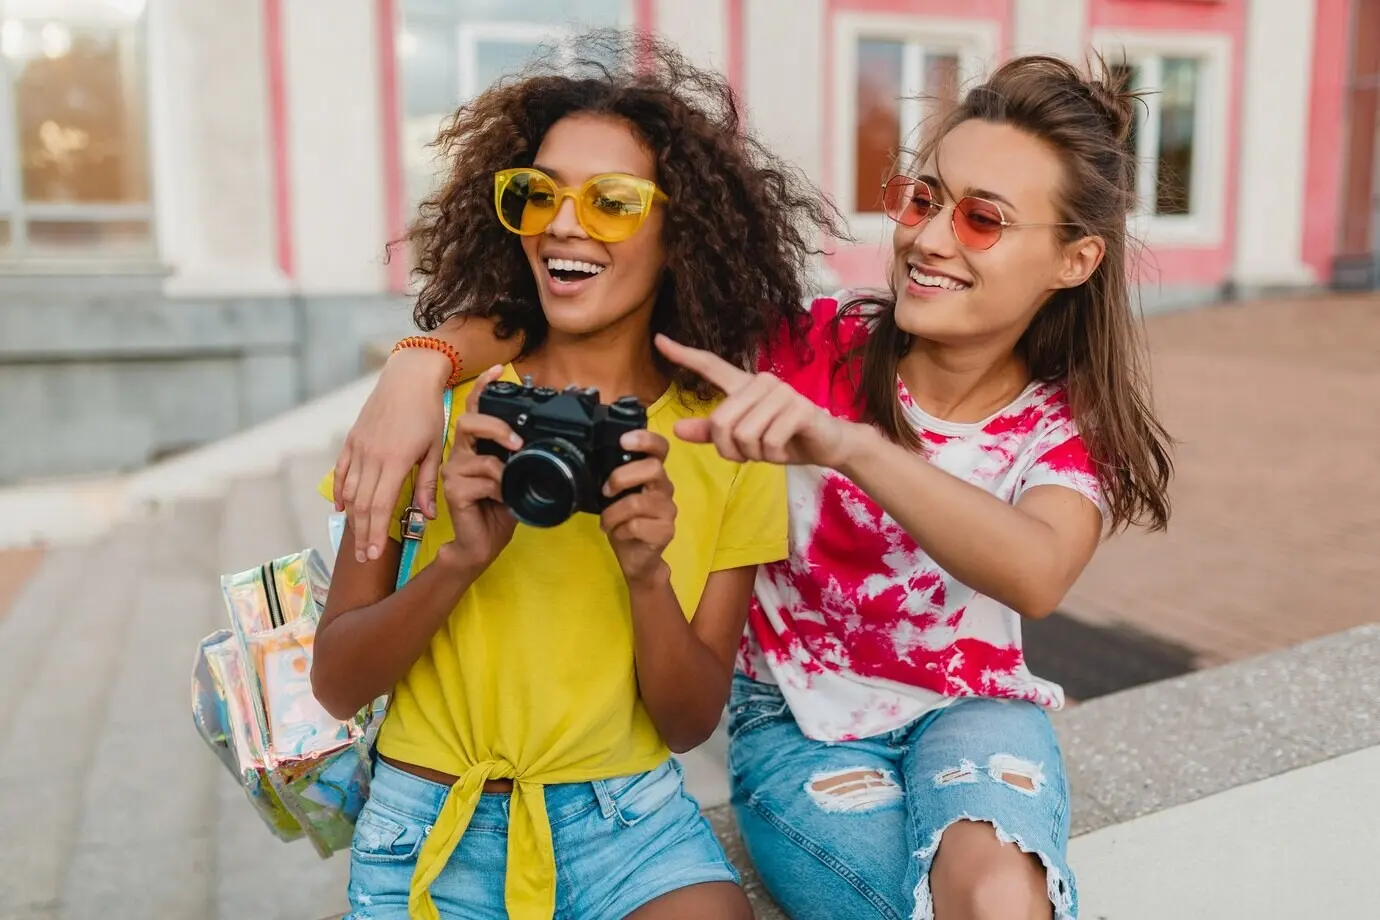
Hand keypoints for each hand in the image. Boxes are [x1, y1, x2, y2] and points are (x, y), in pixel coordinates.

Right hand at [335, 347, 450, 562]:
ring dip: (352, 518)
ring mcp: (359, 447)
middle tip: (365, 558)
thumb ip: (428, 483)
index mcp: (394, 460)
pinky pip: (342, 471)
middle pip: (361, 505)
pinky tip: (342, 509)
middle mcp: (371, 456)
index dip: (375, 533)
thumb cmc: (428, 411)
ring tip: (357, 540)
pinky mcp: (352, 440)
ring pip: (350, 491)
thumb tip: (427, 516)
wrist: (408, 377)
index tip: (374, 554)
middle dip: (363, 534)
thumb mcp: (435, 448)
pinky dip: (340, 492)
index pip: (379, 506)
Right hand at [439, 366, 522, 572]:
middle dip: (496, 426)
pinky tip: (502, 499)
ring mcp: (453, 470)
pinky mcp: (453, 489)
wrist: (483, 543)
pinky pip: (482, 479)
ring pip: (477, 453)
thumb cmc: (500, 508)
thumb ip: (522, 457)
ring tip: (513, 482)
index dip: (484, 386)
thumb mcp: (517, 476)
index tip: (498, 370)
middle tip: (518, 442)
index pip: (476, 408)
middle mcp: (460, 453)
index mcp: (475, 445)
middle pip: (469, 422)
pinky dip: (499, 488)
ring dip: (503, 468)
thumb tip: (542, 440)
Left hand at [599, 429, 676, 584]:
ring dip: (613, 513)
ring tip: (607, 522)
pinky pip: (637, 525)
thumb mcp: (616, 496)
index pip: (660, 448)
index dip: (646, 439)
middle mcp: (665, 488)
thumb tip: (596, 462)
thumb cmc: (625, 522)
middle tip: (606, 491)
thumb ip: (616, 479)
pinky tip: (619, 534)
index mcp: (653, 474)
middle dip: (622, 477)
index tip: (624, 441)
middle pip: (653, 469)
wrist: (637, 559)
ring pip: (638, 502)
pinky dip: (620, 530)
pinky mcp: (665, 531)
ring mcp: (668, 510)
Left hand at [655, 334, 854, 467]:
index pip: (710, 366)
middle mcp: (761, 382)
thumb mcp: (744, 439)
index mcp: (745, 386)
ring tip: (768, 449)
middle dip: (730, 449)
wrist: (827, 445)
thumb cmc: (784, 439)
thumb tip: (676, 429)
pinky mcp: (798, 408)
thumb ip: (711, 432)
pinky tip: (783, 449)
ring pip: (743, 434)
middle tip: (748, 454)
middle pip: (721, 421)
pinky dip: (771, 456)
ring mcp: (781, 392)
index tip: (658, 340)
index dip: (683, 355)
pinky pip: (767, 442)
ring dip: (753, 454)